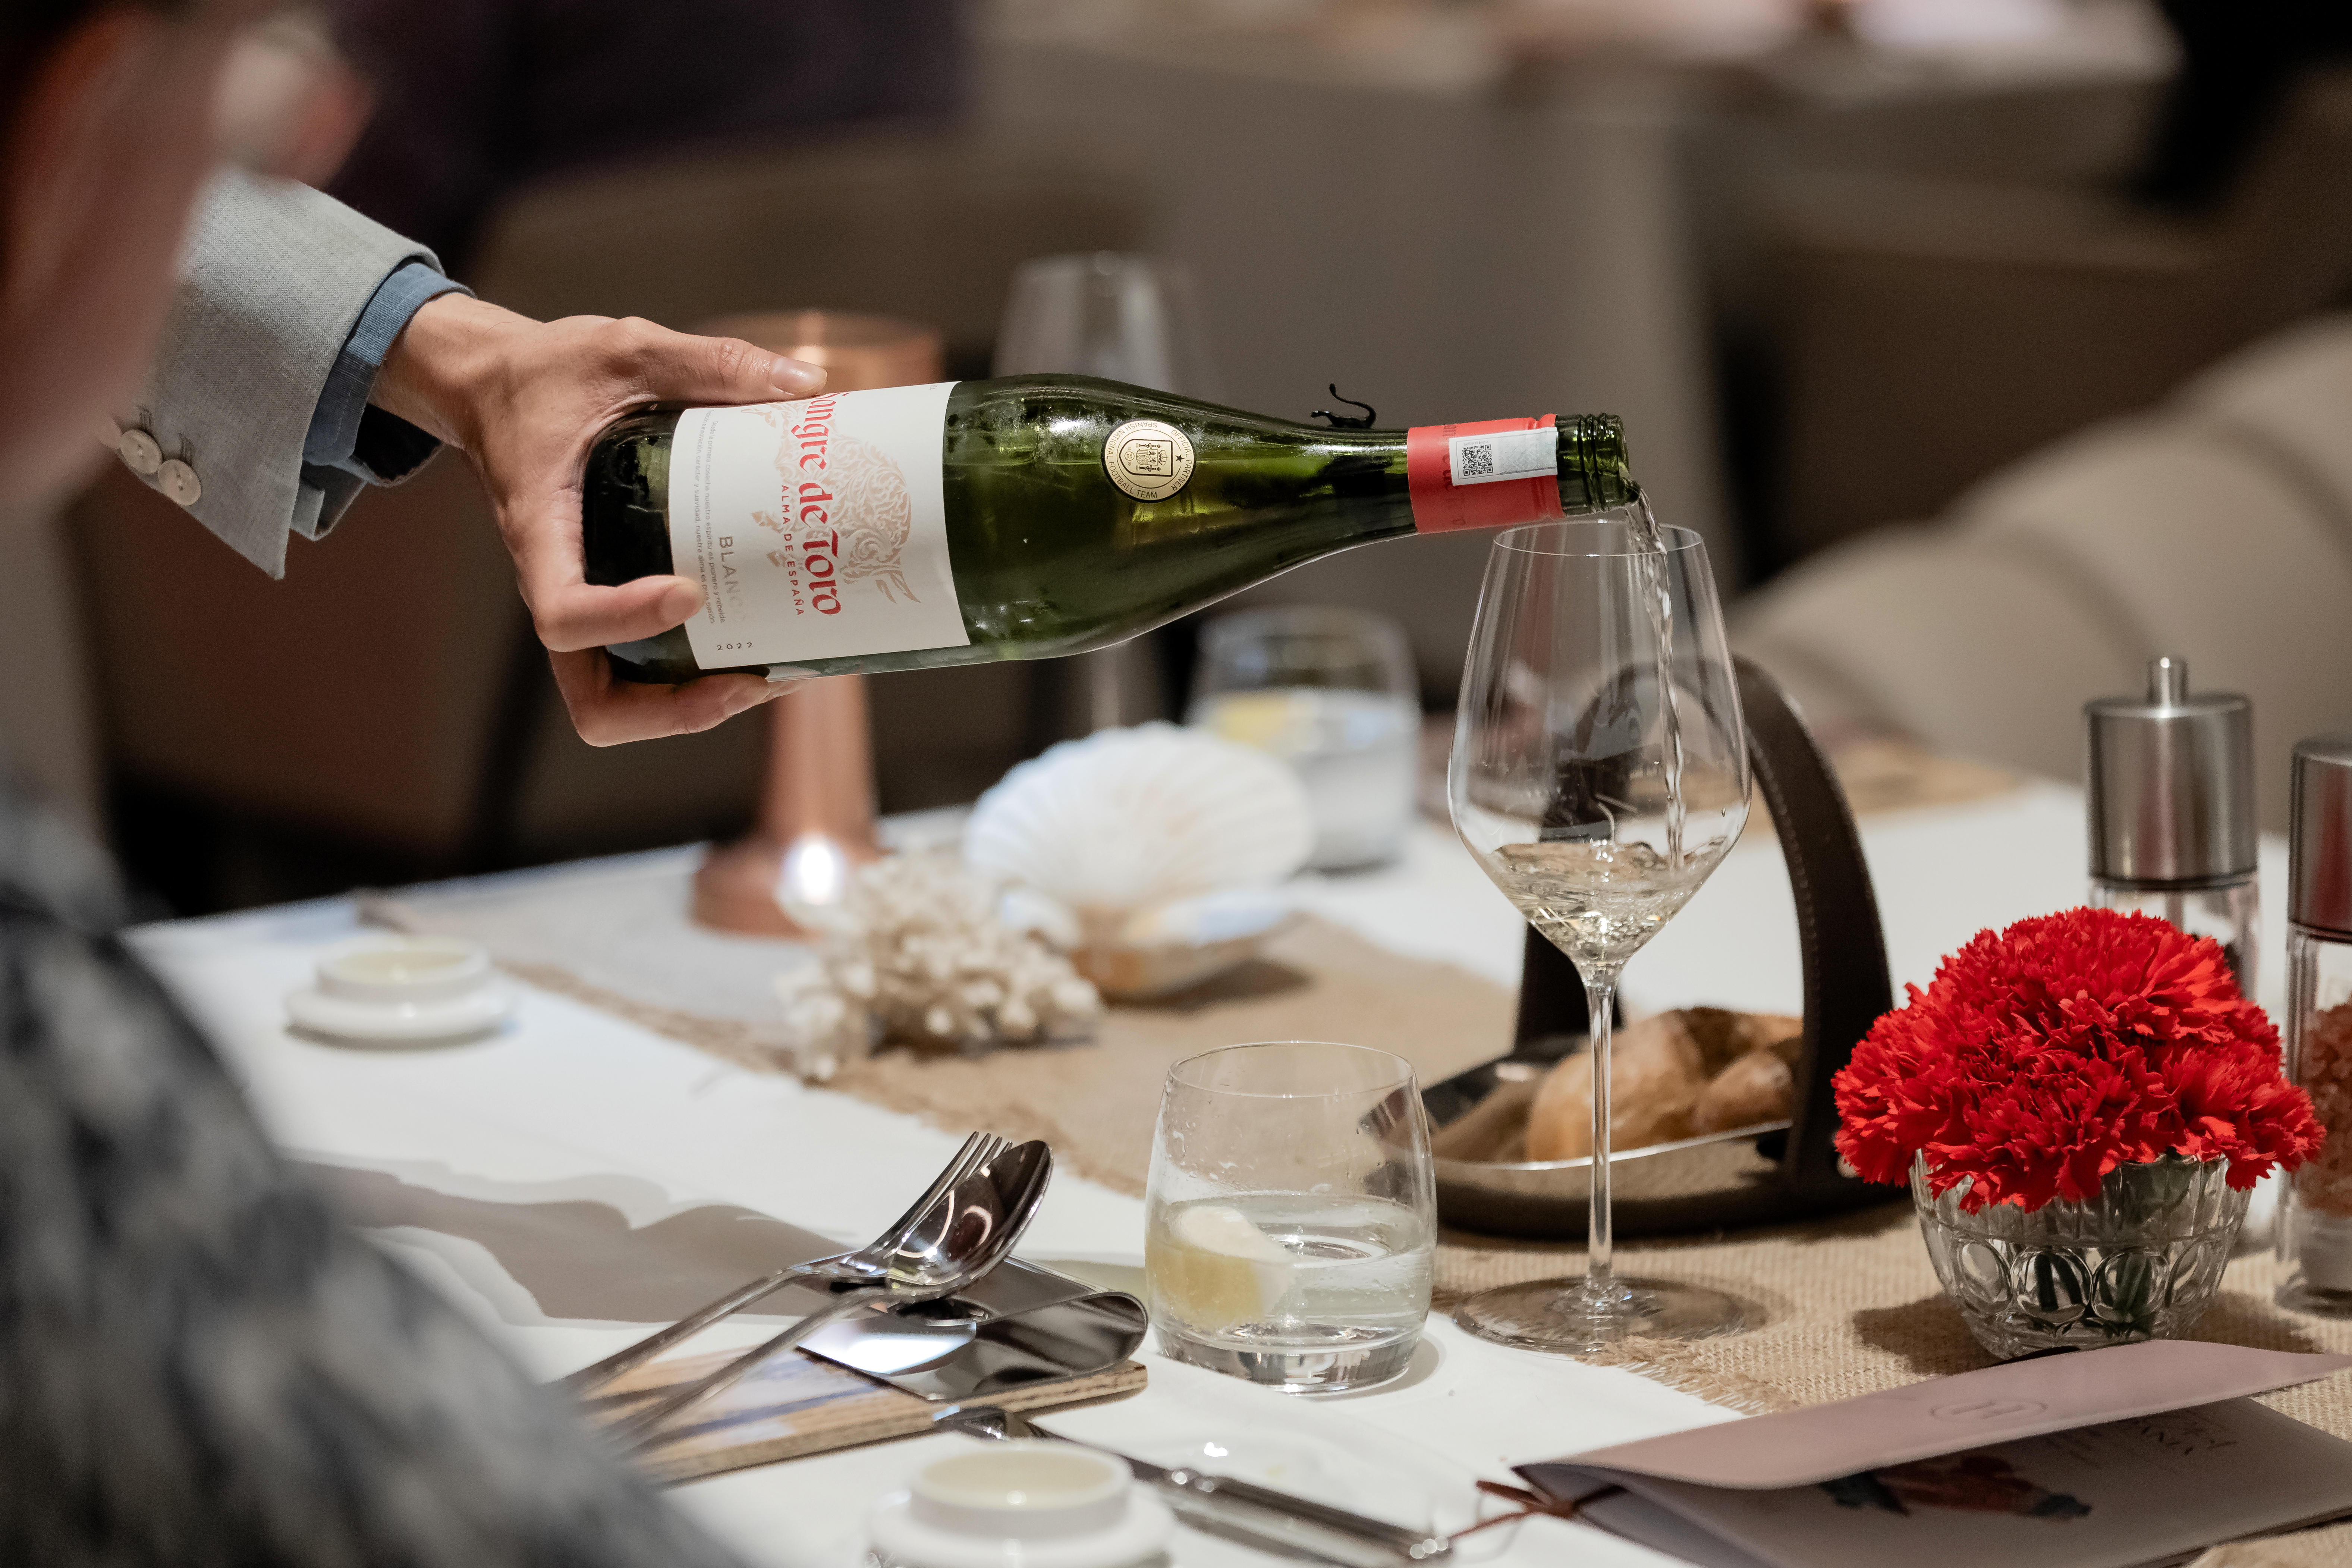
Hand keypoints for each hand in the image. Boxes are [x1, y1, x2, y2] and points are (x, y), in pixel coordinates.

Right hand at [371, 294, 823, 743]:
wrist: (495, 385)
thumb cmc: (550, 372)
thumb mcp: (624, 347)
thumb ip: (710, 362)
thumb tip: (807, 382)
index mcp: (540, 529)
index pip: (562, 614)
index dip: (624, 621)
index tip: (690, 592)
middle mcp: (556, 582)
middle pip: (593, 702)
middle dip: (674, 710)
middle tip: (751, 679)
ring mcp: (584, 600)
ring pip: (618, 704)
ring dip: (694, 709)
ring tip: (774, 677)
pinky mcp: (608, 599)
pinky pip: (642, 671)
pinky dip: (696, 679)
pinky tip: (763, 647)